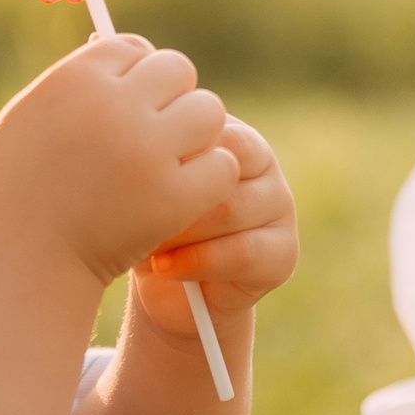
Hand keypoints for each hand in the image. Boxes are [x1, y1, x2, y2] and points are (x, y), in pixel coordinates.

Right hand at [0, 34, 240, 287]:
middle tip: (155, 133)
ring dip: (196, 134)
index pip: (134, 48)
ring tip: (171, 161)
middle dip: (170, 98)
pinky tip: (183, 193)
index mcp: (77, 78)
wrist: (18, 262)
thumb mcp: (30, 116)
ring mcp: (148, 151)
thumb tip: (129, 48)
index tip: (125, 107)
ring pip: (209, 112)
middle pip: (178, 70)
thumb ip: (79, 80)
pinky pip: (222, 165)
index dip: (134, 77)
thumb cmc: (17, 187)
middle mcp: (116, 106)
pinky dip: (209, 178)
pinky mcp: (175, 197)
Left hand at [132, 116, 296, 338]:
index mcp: (231, 136)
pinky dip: (198, 262)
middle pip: (222, 168)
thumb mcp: (140, 187)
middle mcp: (263, 166)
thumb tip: (155, 160)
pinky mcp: (284, 252)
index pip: (211, 126)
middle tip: (134, 219)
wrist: (164, 287)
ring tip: (147, 244)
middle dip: (172, 199)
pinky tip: (165, 267)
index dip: (169, 157)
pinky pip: (243, 252)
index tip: (130, 182)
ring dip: (181, 231)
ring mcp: (279, 207)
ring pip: (231, 209)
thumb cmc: (144, 224)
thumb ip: (155, 164)